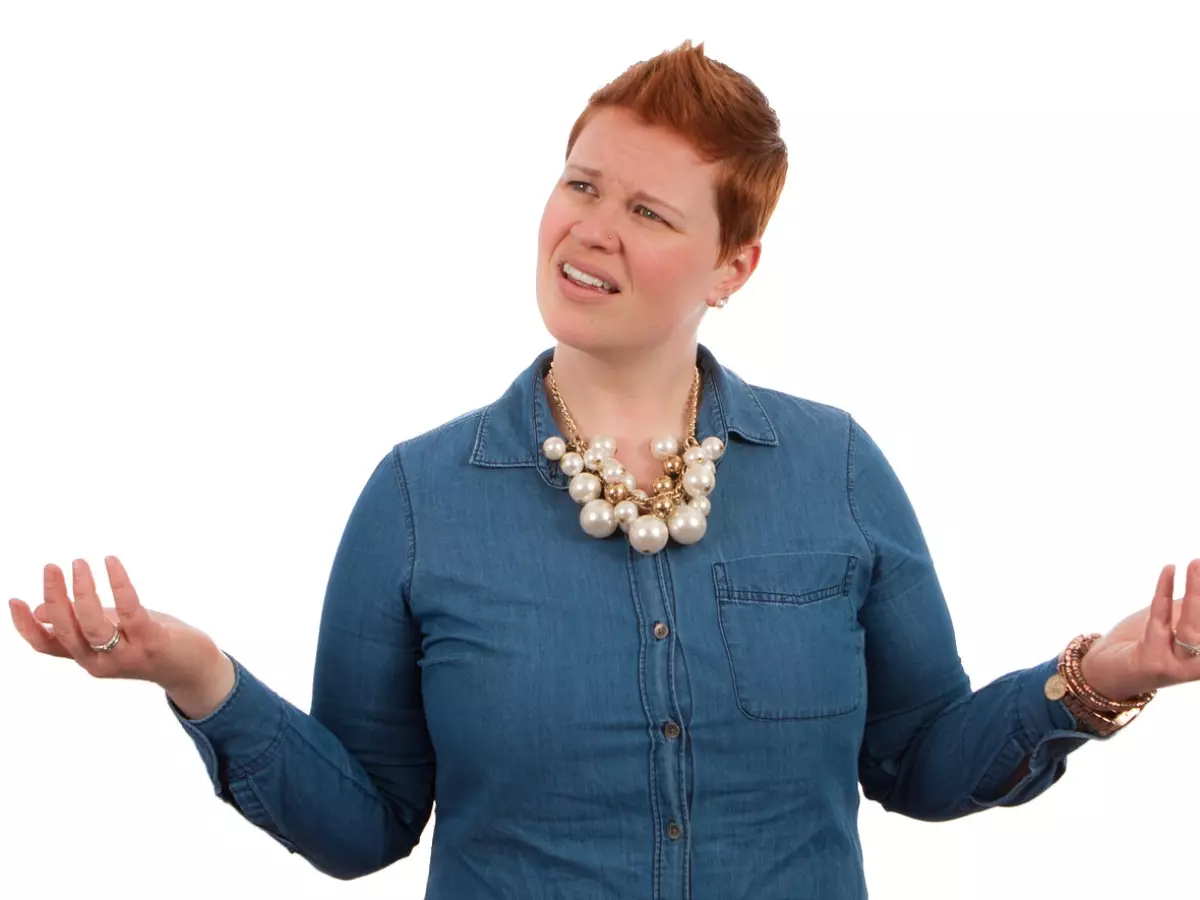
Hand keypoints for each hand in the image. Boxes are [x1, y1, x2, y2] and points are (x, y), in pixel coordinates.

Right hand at [8, 555, 226, 696]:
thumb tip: (41, 611)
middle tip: (51, 568)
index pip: (46, 645)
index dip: (26, 625)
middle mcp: (100, 661)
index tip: (14, 600)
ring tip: (79, 563)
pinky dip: (118, 583)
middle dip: (54, 598)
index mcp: (87, 658)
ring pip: (93, 624)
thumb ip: (80, 624)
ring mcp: (125, 654)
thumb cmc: (149, 644)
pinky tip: (111, 563)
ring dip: (82, 591)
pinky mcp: (150, 641)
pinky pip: (129, 609)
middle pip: (66, 631)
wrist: (193, 667)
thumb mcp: (110, 633)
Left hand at [1079, 559, 1199, 699]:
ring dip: (1195, 592)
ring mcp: (1178, 666)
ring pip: (1191, 627)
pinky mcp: (1154, 662)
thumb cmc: (1146, 644)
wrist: (1107, 672)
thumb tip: (1199, 573)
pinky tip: (1169, 570)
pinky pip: (1159, 619)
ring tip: (1195, 563)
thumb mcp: (1175, 622)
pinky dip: (1163, 591)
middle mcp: (1198, 665)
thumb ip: (1192, 607)